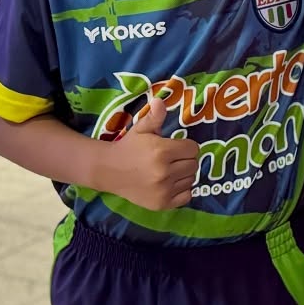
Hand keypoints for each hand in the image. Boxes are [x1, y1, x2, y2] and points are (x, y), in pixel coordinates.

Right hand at [100, 94, 199, 209]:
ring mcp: (163, 190)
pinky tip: (170, 184)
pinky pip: (187, 196)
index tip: (175, 147)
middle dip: (185, 160)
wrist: (109, 171)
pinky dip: (182, 190)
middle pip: (194, 164)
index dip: (185, 146)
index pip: (193, 148)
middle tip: (172, 159)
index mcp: (162, 151)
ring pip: (191, 180)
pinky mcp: (162, 204)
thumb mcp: (141, 129)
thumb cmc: (128, 147)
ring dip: (184, 175)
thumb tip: (159, 100)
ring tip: (169, 171)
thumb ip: (154, 116)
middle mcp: (164, 172)